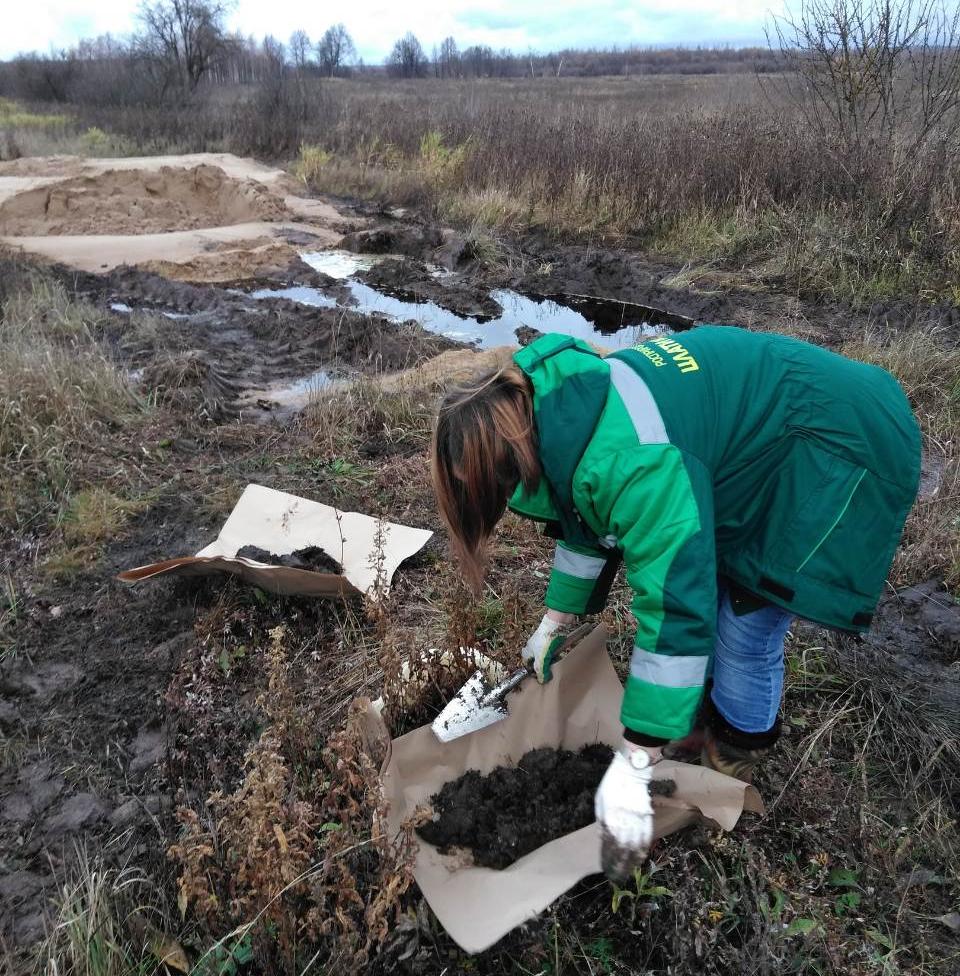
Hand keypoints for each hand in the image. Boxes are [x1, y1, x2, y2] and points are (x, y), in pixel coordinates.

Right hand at [521, 611, 574, 681]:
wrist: (556, 623)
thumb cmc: (546, 639)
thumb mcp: (542, 658)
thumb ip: (541, 670)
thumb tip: (542, 681)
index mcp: (528, 650)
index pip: (526, 662)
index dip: (530, 669)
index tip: (538, 675)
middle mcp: (533, 646)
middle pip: (536, 659)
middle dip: (542, 665)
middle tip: (548, 670)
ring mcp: (542, 642)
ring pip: (545, 654)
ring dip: (550, 659)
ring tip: (555, 662)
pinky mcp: (551, 638)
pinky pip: (552, 649)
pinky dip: (556, 653)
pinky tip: (560, 654)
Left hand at [595, 742, 654, 881]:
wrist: (631, 770)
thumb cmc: (611, 784)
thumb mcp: (599, 800)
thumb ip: (601, 820)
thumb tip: (602, 838)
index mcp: (609, 818)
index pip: (608, 845)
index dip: (607, 859)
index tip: (606, 870)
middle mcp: (624, 821)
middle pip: (622, 850)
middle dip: (619, 866)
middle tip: (617, 878)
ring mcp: (637, 820)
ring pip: (635, 847)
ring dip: (631, 862)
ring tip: (628, 872)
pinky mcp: (647, 817)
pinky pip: (647, 837)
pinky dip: (643, 849)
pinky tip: (640, 858)